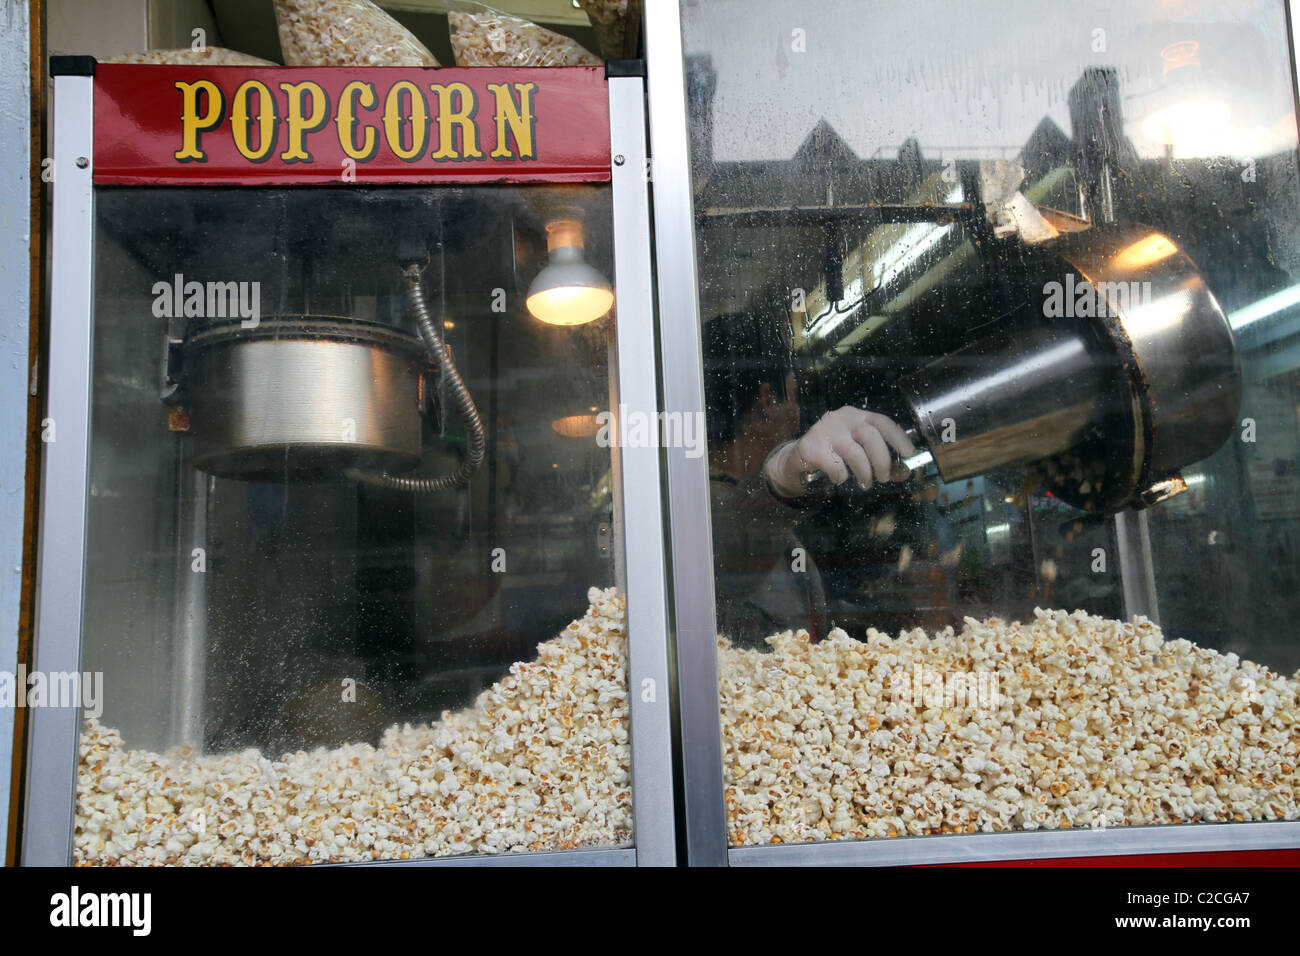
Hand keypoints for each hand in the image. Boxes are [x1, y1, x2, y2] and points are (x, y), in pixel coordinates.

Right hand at [764, 407, 915, 496]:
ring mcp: (825, 431)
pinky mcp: (811, 447)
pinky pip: (835, 465)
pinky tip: (839, 479)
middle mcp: (842, 419)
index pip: (883, 421)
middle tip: (884, 477)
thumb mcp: (859, 453)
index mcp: (857, 416)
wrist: (796, 459)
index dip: (898, 438)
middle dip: (882, 460)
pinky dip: (842, 477)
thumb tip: (905, 473)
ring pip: (854, 452)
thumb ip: (882, 461)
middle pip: (870, 436)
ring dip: (864, 472)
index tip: (910, 454)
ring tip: (865, 483)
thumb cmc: (833, 454)